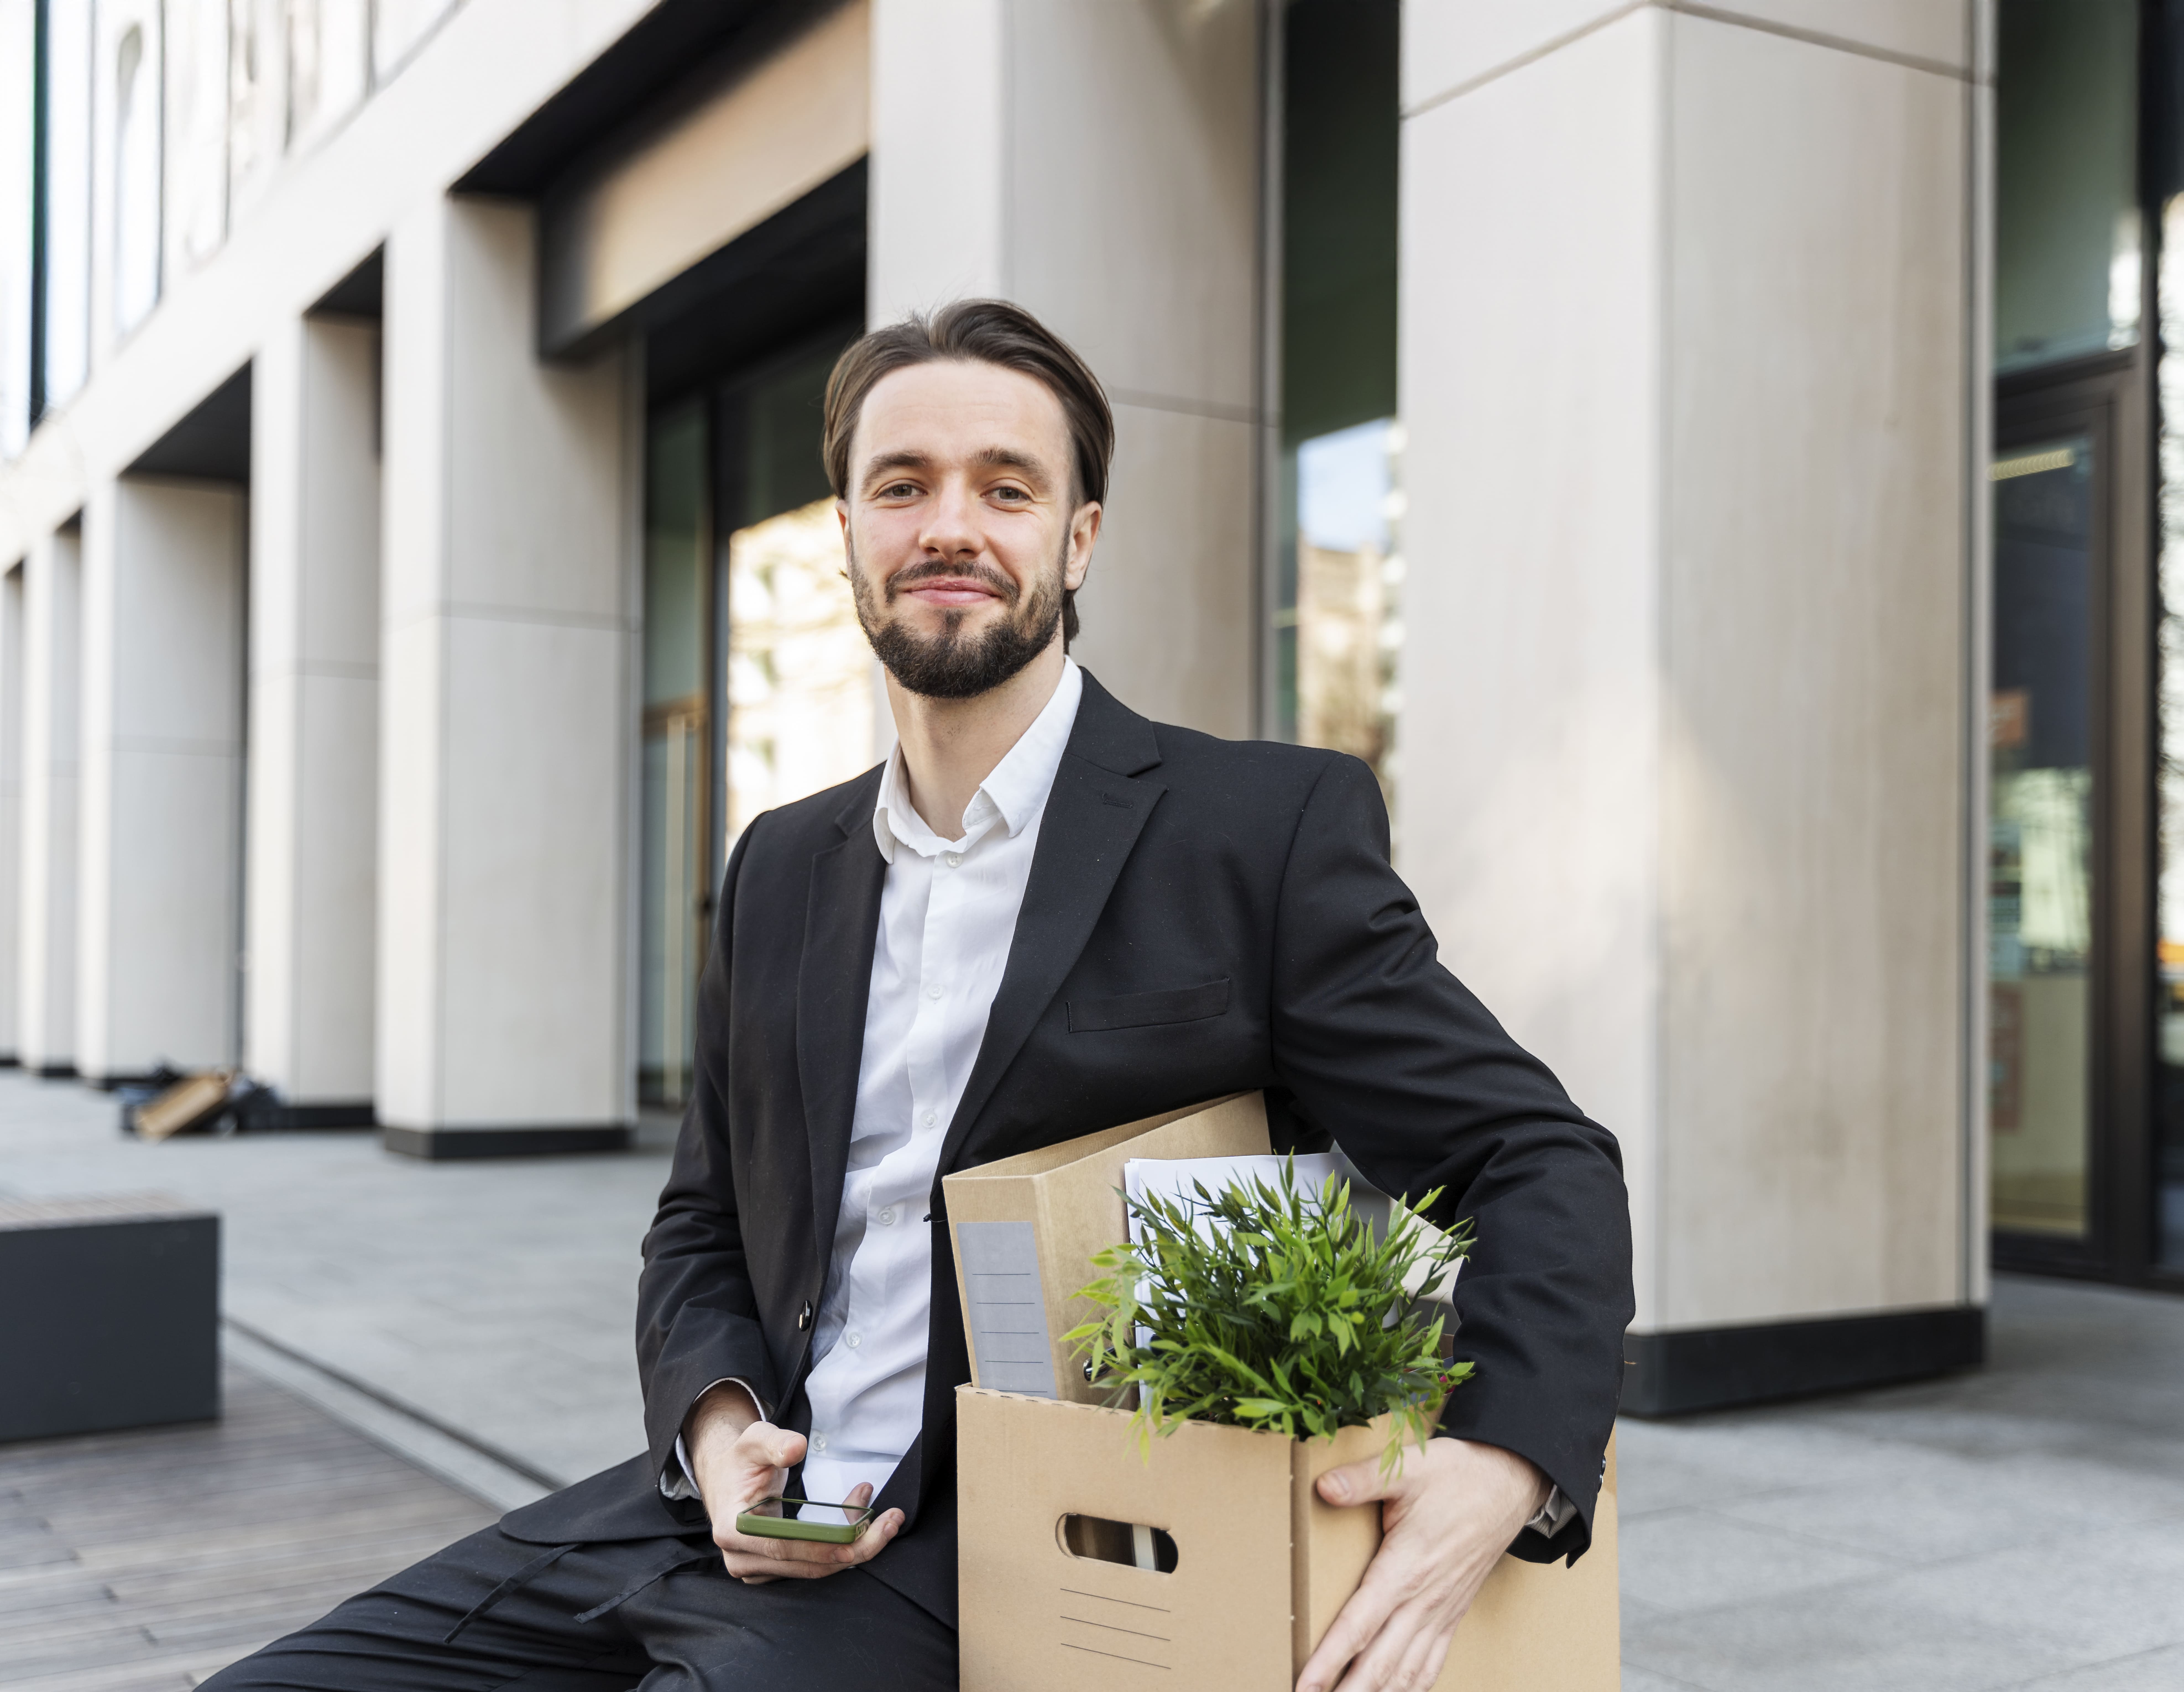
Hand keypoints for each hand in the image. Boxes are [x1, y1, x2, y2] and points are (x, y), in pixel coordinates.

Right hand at [682, 1382, 904, 1582]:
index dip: (825, 1543)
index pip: (785, 1546)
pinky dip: (838, 1548)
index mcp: (733, 1529)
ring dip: (852, 1547)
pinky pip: (809, 1566)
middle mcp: (741, 1558)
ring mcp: (755, 1569)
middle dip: (854, 1547)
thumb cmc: (742, 1459)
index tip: (863, 1531)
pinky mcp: (770, 1571)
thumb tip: (797, 1448)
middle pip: (806, 1565)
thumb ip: (776, 1442)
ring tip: (885, 1520)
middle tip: (891, 1523)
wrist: (726, 1478)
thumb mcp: (755, 1439)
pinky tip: (858, 1522)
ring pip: (813, 1569)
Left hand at [1295, 1436, 1548, 1691]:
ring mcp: (1440, 1612)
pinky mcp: (1452, 1614)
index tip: (1304, 1686)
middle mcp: (1423, 1600)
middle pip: (1379, 1664)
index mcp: (1406, 1568)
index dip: (1328, 1660)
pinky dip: (1411, 1689)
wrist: (1508, 1484)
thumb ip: (1363, 1480)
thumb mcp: (1409, 1468)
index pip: (1359, 1626)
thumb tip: (1324, 1487)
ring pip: (1406, 1673)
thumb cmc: (1457, 1475)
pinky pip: (1431, 1664)